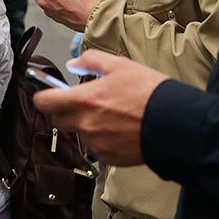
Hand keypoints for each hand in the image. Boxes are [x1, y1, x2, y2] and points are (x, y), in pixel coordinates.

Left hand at [33, 50, 168, 165]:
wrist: (174, 123)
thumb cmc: (150, 92)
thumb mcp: (120, 65)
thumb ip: (91, 60)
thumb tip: (73, 63)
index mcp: (86, 99)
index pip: (45, 102)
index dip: (43, 96)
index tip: (47, 93)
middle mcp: (87, 124)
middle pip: (59, 120)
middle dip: (65, 110)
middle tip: (84, 102)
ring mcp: (97, 143)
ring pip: (79, 133)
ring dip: (87, 124)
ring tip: (111, 114)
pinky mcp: (109, 158)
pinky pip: (96, 147)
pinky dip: (103, 138)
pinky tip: (121, 129)